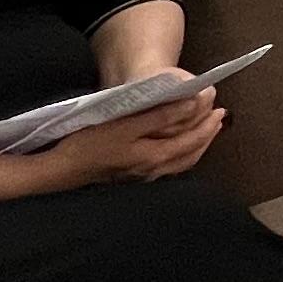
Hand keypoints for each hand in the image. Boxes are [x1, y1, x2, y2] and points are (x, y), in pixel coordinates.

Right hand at [52, 90, 224, 184]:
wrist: (63, 169)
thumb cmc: (91, 143)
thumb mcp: (126, 125)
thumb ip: (161, 116)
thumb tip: (191, 105)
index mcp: (155, 157)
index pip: (193, 141)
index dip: (208, 124)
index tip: (219, 107)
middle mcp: (154, 171)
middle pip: (191, 154)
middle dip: (207, 136)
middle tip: (219, 117)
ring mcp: (144, 176)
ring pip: (181, 162)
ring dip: (197, 146)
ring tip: (205, 130)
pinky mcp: (135, 176)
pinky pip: (169, 166)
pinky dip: (182, 154)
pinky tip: (179, 147)